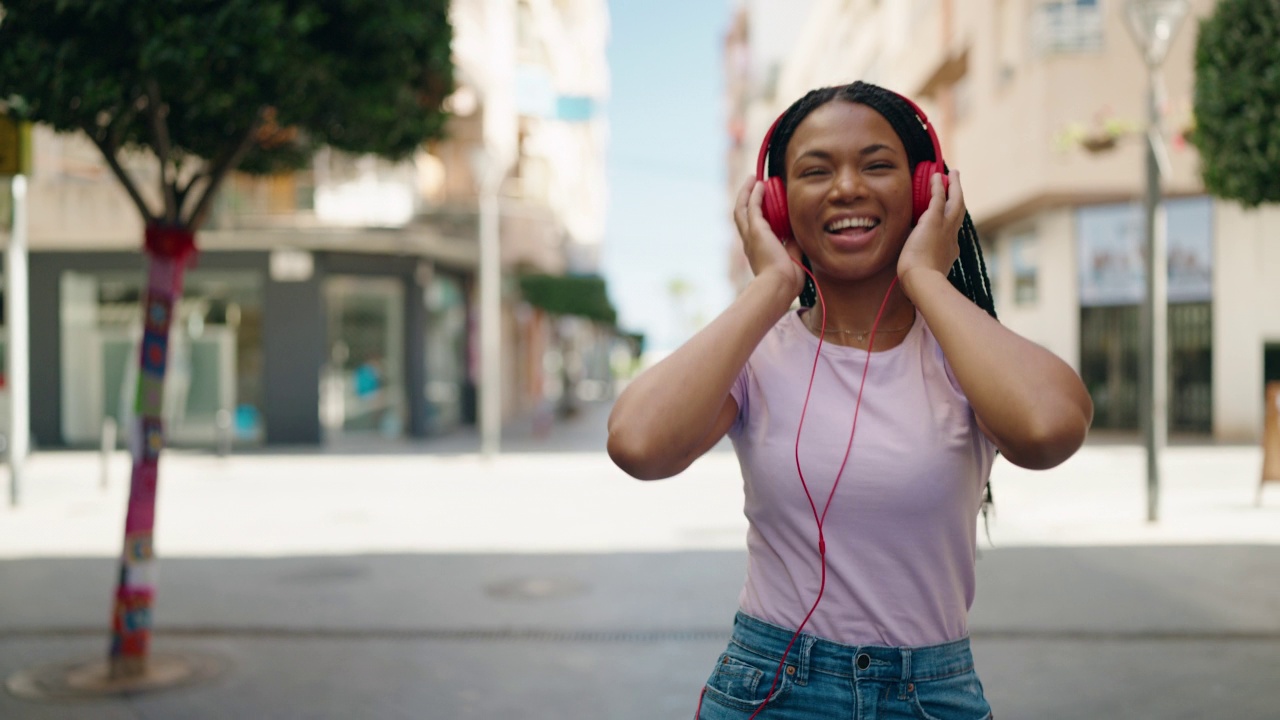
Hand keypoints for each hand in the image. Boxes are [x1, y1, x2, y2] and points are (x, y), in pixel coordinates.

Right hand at [733, 176, 804, 295]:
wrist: (779, 285)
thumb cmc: (787, 280)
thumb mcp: (792, 258)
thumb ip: (793, 244)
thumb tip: (797, 232)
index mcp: (757, 251)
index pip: (752, 229)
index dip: (756, 215)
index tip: (764, 204)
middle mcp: (749, 242)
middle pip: (741, 215)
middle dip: (746, 199)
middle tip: (753, 186)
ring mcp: (750, 236)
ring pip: (742, 209)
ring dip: (746, 192)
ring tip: (752, 180)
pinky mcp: (755, 230)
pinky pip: (752, 207)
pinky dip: (754, 194)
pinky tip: (759, 185)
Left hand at [898, 170, 964, 292]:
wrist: (921, 281)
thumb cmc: (917, 282)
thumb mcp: (922, 273)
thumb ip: (919, 267)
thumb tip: (909, 271)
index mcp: (949, 252)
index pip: (951, 234)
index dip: (950, 225)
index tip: (947, 221)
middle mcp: (951, 238)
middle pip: (959, 213)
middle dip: (958, 198)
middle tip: (957, 185)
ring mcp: (946, 228)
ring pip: (955, 202)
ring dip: (954, 186)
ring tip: (953, 174)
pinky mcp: (935, 221)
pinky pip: (939, 198)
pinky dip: (938, 186)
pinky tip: (937, 176)